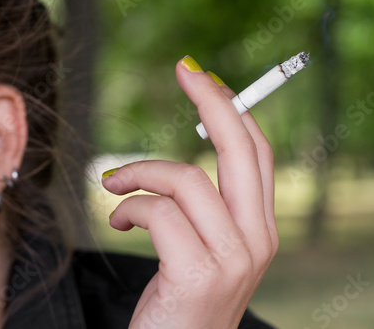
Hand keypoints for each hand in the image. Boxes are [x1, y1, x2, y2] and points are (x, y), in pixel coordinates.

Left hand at [101, 56, 277, 327]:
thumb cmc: (182, 302)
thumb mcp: (205, 250)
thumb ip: (207, 210)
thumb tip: (190, 164)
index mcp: (258, 229)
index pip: (257, 154)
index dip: (235, 111)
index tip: (208, 81)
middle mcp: (256, 240)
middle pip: (240, 150)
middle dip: (214, 101)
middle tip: (186, 71)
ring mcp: (233, 258)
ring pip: (186, 179)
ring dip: (139, 172)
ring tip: (115, 186)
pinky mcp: (199, 273)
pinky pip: (159, 212)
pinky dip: (129, 208)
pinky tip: (118, 221)